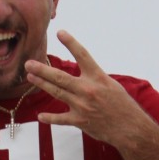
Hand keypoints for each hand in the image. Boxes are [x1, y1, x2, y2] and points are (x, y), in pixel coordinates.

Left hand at [27, 32, 144, 146]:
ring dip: (41, 84)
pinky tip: (40, 116)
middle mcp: (88, 89)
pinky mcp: (80, 121)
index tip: (60, 32)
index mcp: (98, 77)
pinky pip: (61, 119)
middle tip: (28, 63)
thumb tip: (79, 70)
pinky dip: (49, 118)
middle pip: (60, 77)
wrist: (130, 128)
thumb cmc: (122, 105)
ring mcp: (82, 106)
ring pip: (57, 92)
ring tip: (30, 77)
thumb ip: (93, 77)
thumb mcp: (111, 85)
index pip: (83, 55)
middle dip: (42, 70)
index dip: (71, 42)